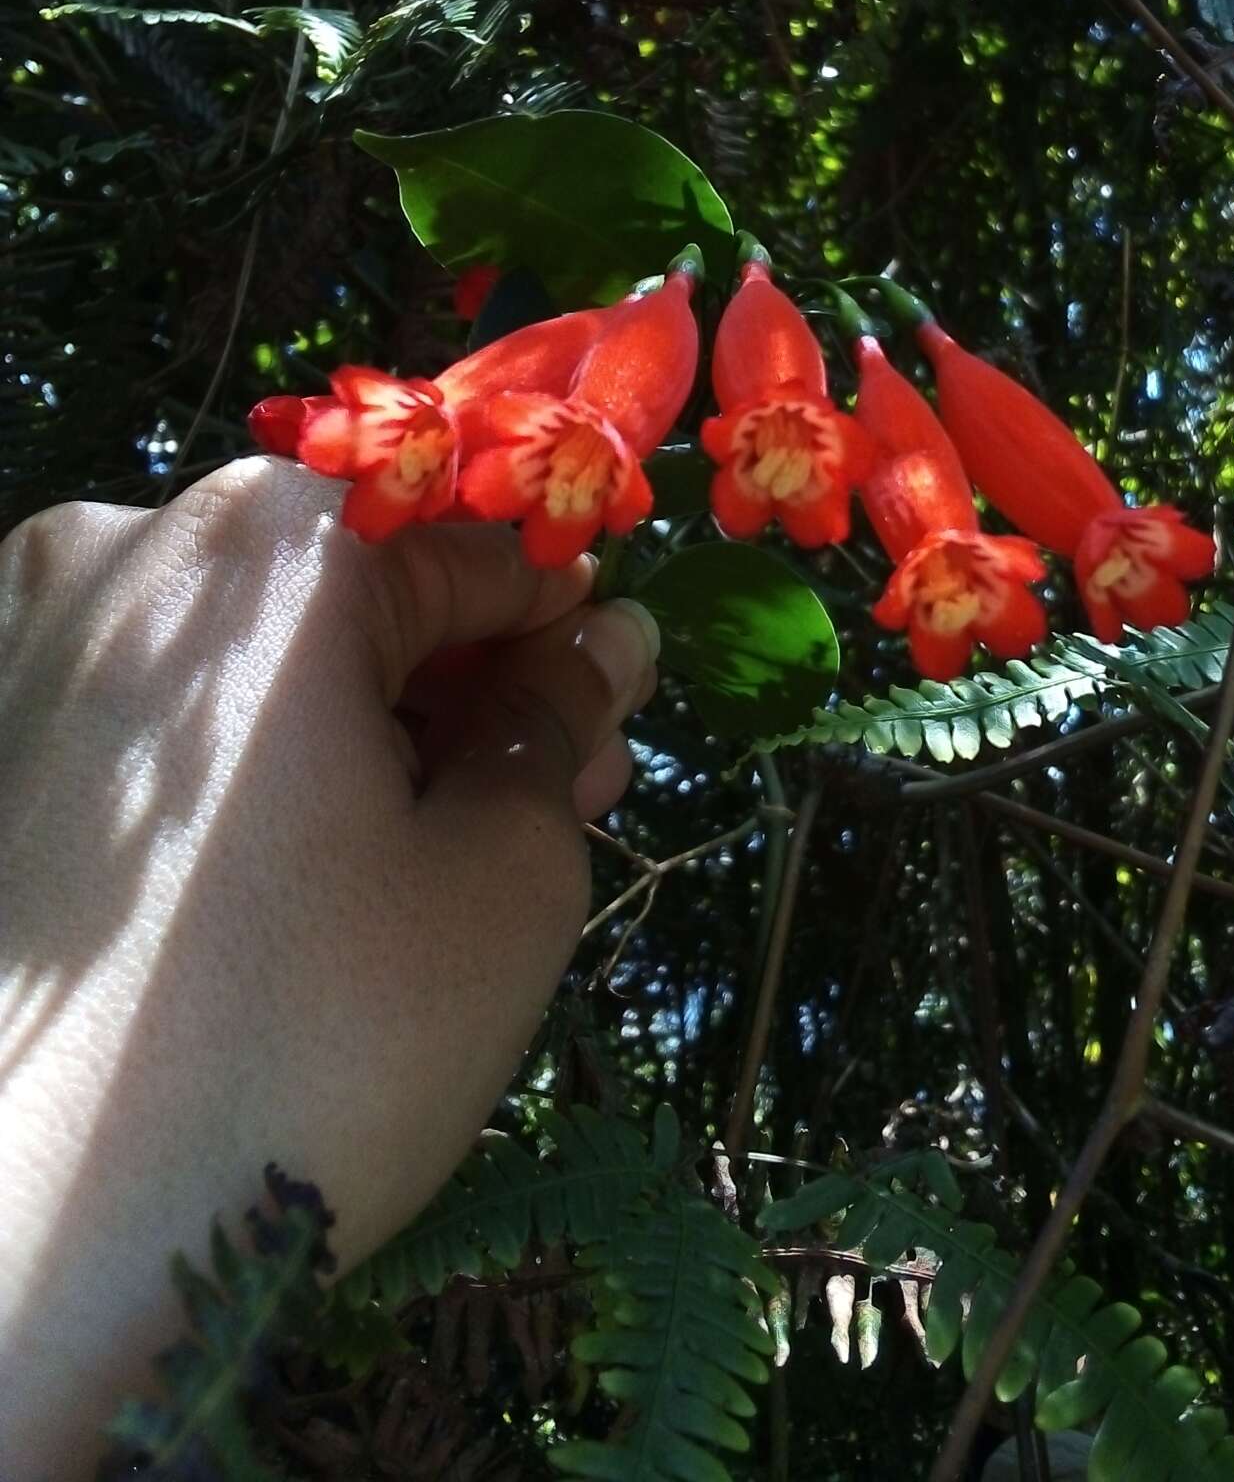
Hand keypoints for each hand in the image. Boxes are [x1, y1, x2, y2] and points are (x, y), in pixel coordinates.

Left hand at [0, 458, 659, 1479]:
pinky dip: (257, 765)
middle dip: (471, 691)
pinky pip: (164, 718)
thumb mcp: (501, 877)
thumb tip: (609, 637)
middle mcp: (127, 549)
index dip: (567, 633)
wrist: (17, 1253)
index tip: (608, 727)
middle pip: (359, 595)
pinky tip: (306, 874)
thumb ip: (561, 722)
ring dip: (370, 730)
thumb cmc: (301, 1047)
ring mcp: (28, 642)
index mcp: (269, 547)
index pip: (478, 546)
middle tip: (550, 809)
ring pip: (260, 658)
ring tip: (441, 856)